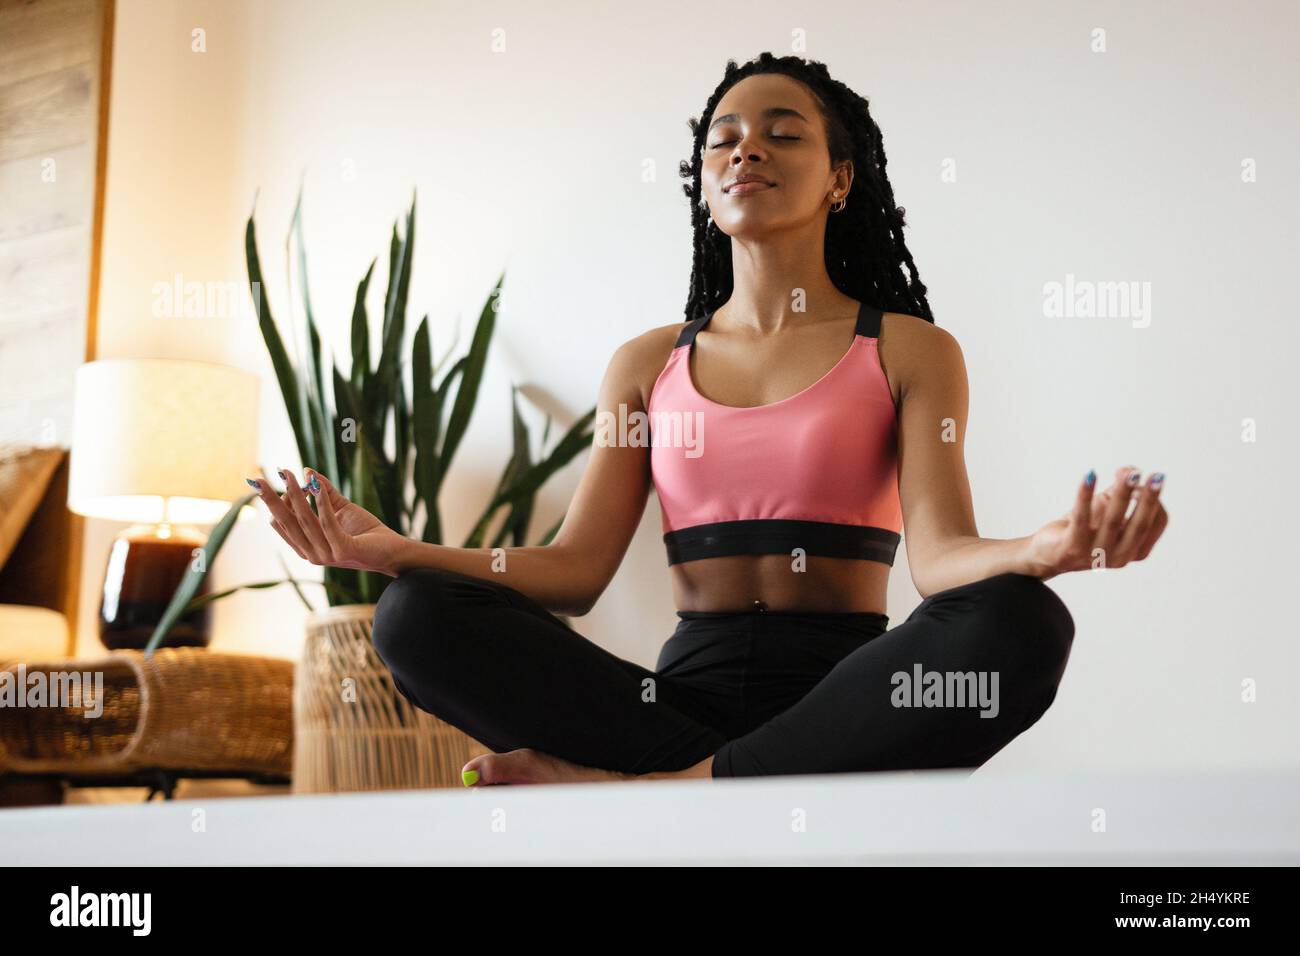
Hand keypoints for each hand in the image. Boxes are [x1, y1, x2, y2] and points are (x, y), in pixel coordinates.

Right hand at [246, 467, 406, 576]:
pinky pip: (327, 523)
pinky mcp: (343, 550)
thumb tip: (307, 471)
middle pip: (286, 523)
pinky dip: (321, 503)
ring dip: (297, 494)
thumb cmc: (364, 531)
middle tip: (258, 479)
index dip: (276, 502)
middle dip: (272, 499)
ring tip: (292, 473)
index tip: (280, 479)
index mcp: (306, 547)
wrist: (391, 549)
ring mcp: (327, 555)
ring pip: (304, 520)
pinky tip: (317, 486)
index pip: (281, 524)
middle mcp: (312, 554)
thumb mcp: (339, 508)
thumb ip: (323, 492)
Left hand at [1026, 466, 1167, 578]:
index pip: (1156, 523)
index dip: (1154, 500)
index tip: (1147, 477)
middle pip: (1140, 525)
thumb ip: (1122, 489)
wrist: (1048, 553)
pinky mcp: (1072, 548)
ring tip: (1126, 473)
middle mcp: (1120, 557)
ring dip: (1122, 494)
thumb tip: (1132, 470)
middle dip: (1149, 499)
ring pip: (1113, 521)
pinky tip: (1089, 476)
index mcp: (1136, 550)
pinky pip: (1081, 517)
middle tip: (1156, 476)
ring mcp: (1096, 555)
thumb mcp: (1107, 508)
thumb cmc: (1083, 529)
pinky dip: (1085, 495)